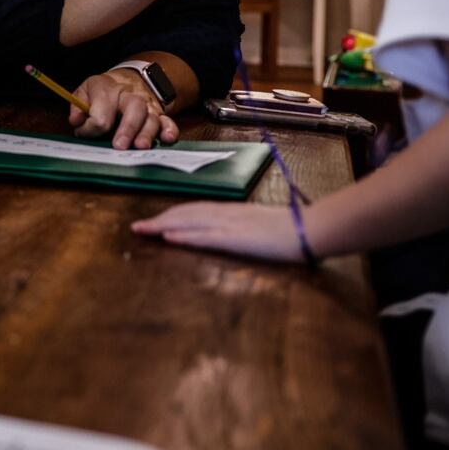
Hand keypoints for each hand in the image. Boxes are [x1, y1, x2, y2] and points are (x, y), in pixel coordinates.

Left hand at [69, 70, 178, 148]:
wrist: (130, 78)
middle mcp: (130, 95)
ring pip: (151, 117)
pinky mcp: (160, 114)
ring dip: (146, 133)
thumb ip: (77, 107)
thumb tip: (76, 121)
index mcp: (107, 88)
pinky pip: (169, 121)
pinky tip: (166, 139)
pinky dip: (170, 131)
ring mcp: (147, 105)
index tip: (84, 133)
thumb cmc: (103, 91)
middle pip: (133, 108)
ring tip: (140, 147)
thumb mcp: (84, 92)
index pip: (100, 110)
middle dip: (126, 129)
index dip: (91, 126)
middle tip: (119, 146)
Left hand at [132, 201, 306, 262]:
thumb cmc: (291, 228)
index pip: (194, 210)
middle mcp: (226, 214)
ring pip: (190, 222)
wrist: (312, 228)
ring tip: (143, 230)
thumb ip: (242, 226)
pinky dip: (186, 236)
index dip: (171, 215)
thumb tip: (228, 231)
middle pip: (186, 214)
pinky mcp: (238, 238)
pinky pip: (206, 236)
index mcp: (231, 211)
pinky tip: (170, 237)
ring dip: (163, 225)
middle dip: (159, 219)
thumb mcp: (260, 224)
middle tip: (136, 227)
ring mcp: (231, 225)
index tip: (153, 221)